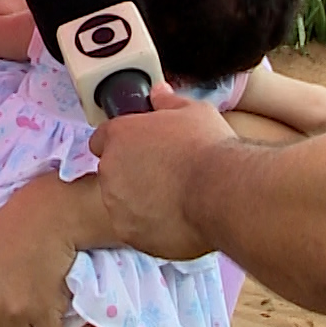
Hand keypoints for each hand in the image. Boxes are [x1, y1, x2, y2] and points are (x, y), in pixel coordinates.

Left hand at [88, 84, 236, 260]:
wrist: (223, 193)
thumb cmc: (209, 149)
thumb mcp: (194, 112)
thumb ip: (169, 103)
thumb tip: (159, 93)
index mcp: (120, 135)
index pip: (102, 139)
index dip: (122, 144)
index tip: (139, 150)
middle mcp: (110, 170)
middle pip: (112, 172)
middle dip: (132, 174)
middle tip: (165, 175)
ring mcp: (117, 205)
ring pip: (122, 204)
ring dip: (139, 202)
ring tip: (174, 199)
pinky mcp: (129, 233)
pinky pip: (136, 228)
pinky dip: (150, 226)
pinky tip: (176, 219)